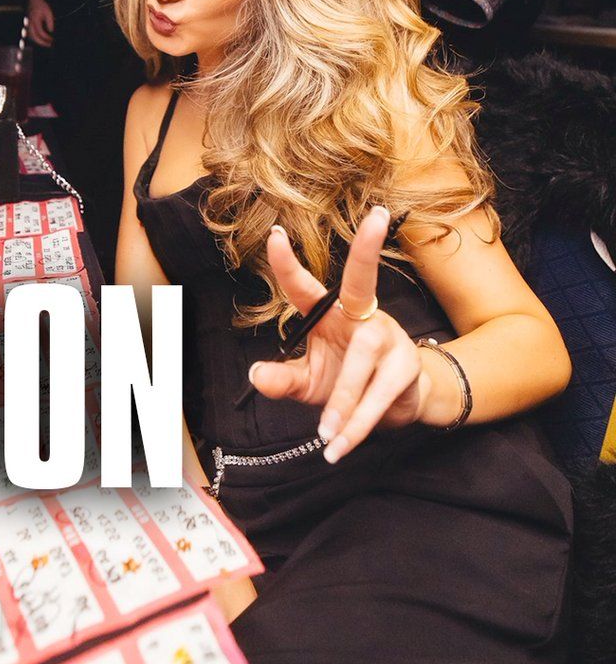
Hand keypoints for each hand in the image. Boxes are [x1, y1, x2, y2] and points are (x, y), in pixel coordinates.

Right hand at [26, 0, 54, 46]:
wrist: (32, 0)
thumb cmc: (41, 5)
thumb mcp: (48, 12)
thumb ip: (50, 21)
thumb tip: (51, 31)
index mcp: (35, 19)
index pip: (40, 32)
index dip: (46, 37)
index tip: (52, 39)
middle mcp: (30, 23)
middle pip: (34, 36)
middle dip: (42, 42)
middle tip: (49, 44)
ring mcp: (28, 24)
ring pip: (31, 37)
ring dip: (38, 41)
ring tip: (47, 43)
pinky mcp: (28, 25)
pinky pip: (30, 35)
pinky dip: (35, 38)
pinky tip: (42, 39)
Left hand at [249, 206, 427, 463]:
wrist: (400, 406)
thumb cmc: (347, 381)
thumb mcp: (310, 381)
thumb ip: (283, 379)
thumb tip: (256, 376)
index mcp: (331, 314)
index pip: (304, 286)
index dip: (286, 262)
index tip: (275, 234)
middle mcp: (362, 316)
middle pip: (363, 281)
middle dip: (368, 249)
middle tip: (379, 217)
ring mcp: (388, 338)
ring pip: (360, 367)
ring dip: (342, 405)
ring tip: (326, 436)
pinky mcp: (406, 368)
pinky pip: (378, 398)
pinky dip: (357, 426)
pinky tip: (340, 446)